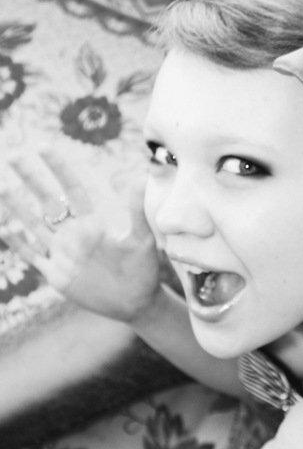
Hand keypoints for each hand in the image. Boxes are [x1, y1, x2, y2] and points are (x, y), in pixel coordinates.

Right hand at [0, 147, 162, 321]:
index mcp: (92, 222)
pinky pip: (33, 257)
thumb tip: (141, 176)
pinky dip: (19, 244)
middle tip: (15, 156)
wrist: (137, 303)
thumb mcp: (141, 238)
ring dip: (17, 207)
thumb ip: (137, 210)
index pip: (72, 188)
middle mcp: (74, 234)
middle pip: (47, 201)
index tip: (44, 145)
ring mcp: (63, 254)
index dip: (58, 168)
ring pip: (34, 225)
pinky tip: (6, 229)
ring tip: (2, 187)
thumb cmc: (143, 269)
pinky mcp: (58, 275)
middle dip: (31, 179)